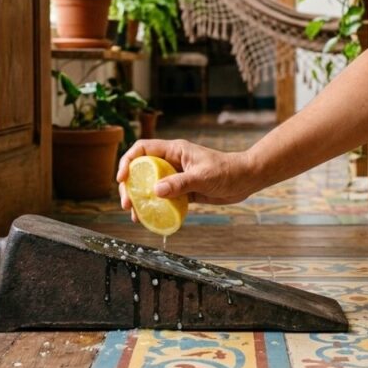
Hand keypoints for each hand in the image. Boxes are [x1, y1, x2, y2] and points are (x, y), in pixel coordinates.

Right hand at [117, 139, 255, 220]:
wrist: (246, 179)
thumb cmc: (227, 171)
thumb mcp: (202, 177)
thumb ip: (179, 183)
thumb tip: (155, 191)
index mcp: (174, 151)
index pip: (142, 150)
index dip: (128, 161)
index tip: (122, 178)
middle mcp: (172, 162)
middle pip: (142, 170)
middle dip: (130, 186)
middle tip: (127, 203)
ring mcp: (177, 176)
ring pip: (150, 186)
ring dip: (140, 199)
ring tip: (135, 214)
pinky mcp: (184, 190)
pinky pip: (164, 198)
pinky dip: (156, 207)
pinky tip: (151, 218)